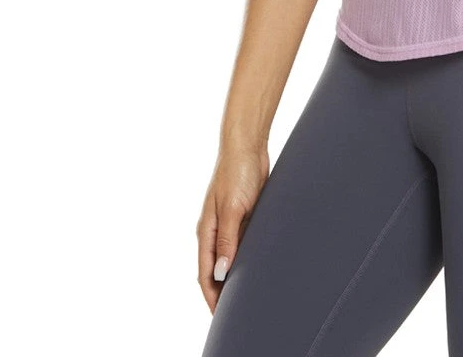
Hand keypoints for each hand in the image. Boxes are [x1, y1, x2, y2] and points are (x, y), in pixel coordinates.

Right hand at [196, 143, 269, 312]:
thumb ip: (227, 240)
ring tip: (245, 296)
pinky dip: (246, 258)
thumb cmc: (237, 173)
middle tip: (233, 312)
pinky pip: (242, 244)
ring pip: (230, 258)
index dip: (212, 295)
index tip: (220, 315)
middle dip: (221, 291)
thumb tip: (222, 272)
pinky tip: (256, 266)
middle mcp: (215, 230)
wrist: (248, 147)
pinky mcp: (243, 216)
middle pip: (216, 269)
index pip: (206, 272)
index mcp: (207, 231)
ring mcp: (229, 223)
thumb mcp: (233, 208)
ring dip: (234, 275)